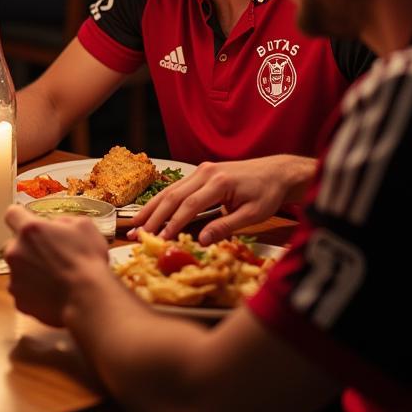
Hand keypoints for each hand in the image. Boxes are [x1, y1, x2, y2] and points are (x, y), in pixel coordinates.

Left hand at [4, 204, 108, 326]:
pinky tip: (51, 293)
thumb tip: (55, 225)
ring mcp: (14, 278)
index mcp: (29, 230)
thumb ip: (62, 221)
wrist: (87, 300)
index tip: (34, 225)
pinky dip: (33, 291)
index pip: (12, 214)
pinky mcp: (18, 301)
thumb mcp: (83, 226)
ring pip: (18, 269)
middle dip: (28, 247)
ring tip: (53, 278)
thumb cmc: (87, 260)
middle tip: (49, 255)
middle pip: (14, 244)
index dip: (22, 218)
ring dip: (30, 270)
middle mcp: (15, 252)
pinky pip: (23, 291)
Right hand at [127, 155, 315, 244]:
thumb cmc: (267, 194)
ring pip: (170, 190)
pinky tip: (149, 211)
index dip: (173, 223)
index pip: (190, 205)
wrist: (276, 172)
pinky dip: (161, 201)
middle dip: (153, 216)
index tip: (160, 239)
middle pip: (173, 196)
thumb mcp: (252, 215)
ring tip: (134, 223)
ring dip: (151, 207)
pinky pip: (177, 188)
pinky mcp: (200, 172)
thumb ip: (226, 227)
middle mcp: (205, 172)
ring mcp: (201, 170)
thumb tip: (200, 241)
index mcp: (219, 182)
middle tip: (137, 233)